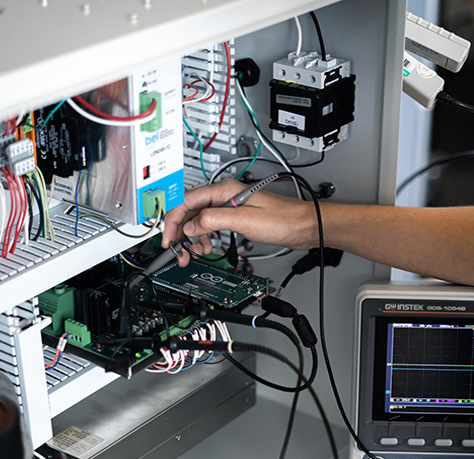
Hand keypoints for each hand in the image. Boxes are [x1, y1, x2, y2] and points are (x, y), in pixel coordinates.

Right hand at [162, 178, 316, 265]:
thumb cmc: (283, 220)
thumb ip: (214, 221)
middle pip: (190, 211)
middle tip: (178, 251)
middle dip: (181, 231)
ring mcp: (230, 205)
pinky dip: (206, 237)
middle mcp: (225, 195)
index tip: (169, 239)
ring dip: (193, 237)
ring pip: (200, 219)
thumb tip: (191, 226)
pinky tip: (208, 246)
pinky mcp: (236, 216)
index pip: (186, 202)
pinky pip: (212, 225)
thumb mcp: (244, 221)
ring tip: (195, 252)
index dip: (174, 221)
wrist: (305, 226)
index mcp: (224, 190)